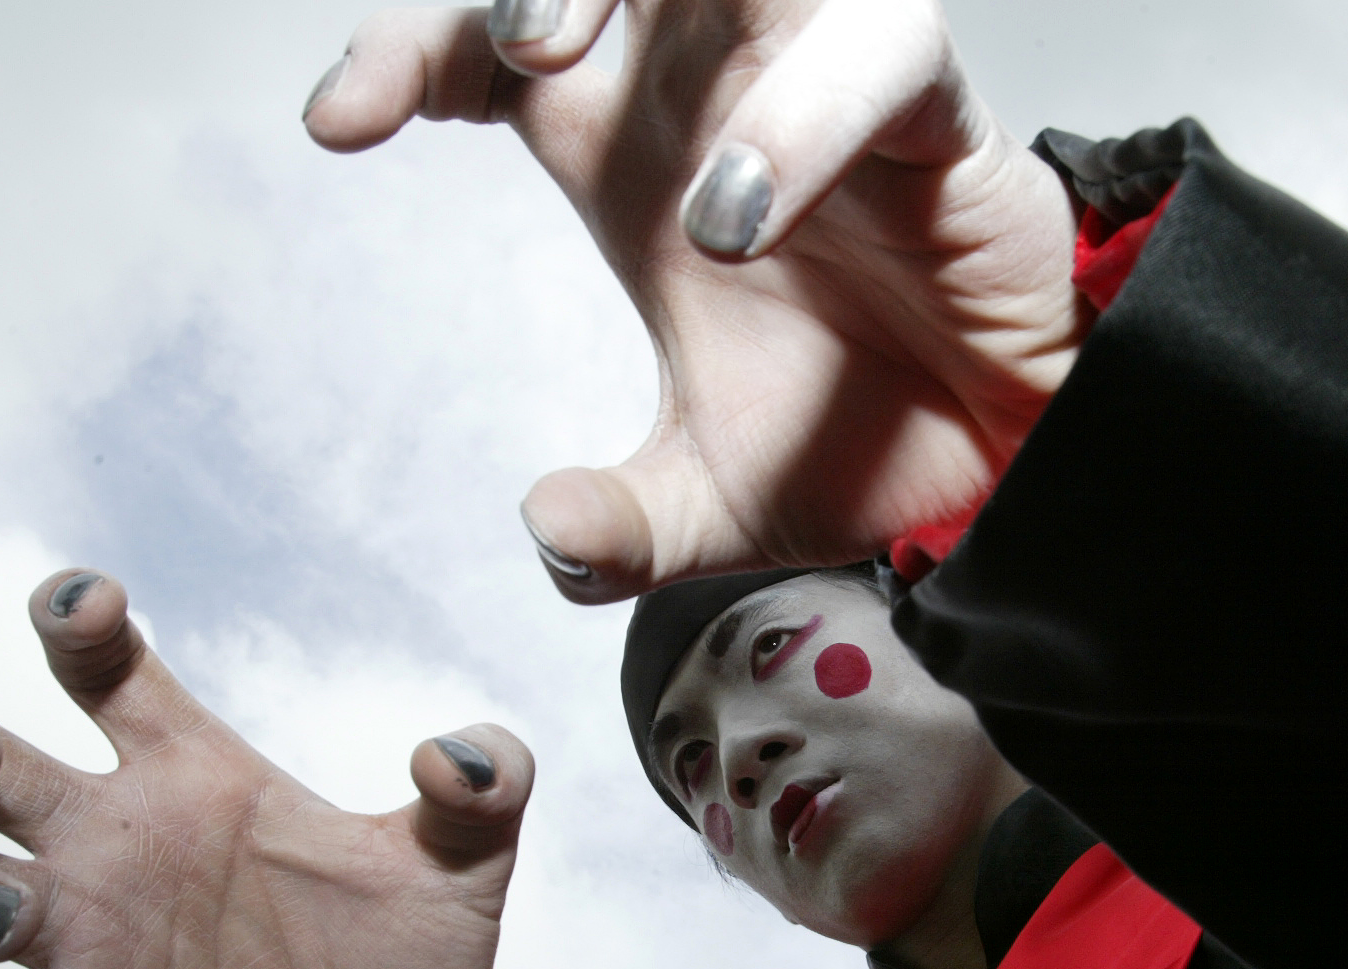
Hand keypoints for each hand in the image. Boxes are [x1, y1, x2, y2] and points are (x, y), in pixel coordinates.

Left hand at [302, 0, 1084, 601]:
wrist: (1006, 470)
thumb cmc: (855, 442)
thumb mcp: (709, 505)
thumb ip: (621, 529)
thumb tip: (551, 539)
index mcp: (629, 149)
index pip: (492, 39)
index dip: (408, 46)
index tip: (341, 127)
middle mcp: (711, 89)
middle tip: (490, 56)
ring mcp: (818, 79)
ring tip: (543, 66)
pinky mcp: (931, 106)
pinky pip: (874, 46)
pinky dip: (792, 114)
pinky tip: (729, 218)